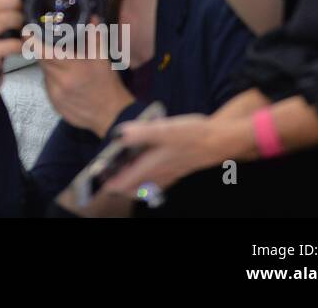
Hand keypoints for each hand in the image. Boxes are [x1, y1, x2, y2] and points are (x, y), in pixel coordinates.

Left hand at [26, 22, 132, 137]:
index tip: (27, 30)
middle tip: (48, 43)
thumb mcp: (103, 58)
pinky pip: (48, 86)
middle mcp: (59, 81)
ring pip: (44, 73)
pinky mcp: (54, 104)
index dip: (31, 40)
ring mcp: (55, 94)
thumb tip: (91, 17)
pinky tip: (66, 80)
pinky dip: (53, 80)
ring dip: (49, 66)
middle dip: (42, 51)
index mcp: (71, 67)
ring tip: (64, 64)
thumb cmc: (107, 84)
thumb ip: (94, 36)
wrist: (111, 115)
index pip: (42, 51)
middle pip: (41, 61)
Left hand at [100, 113, 230, 198]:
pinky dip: (144, 176)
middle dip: (118, 184)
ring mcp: (169, 174)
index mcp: (151, 167)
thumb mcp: (163, 129)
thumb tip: (117, 135)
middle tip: (105, 173)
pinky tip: (144, 163)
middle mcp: (159, 175)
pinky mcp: (177, 170)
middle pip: (132, 189)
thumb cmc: (192, 134)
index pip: (123, 184)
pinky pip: (156, 180)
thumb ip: (138, 132)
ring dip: (130, 181)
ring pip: (144, 185)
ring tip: (120, 168)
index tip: (96, 177)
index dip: (108, 183)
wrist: (221, 140)